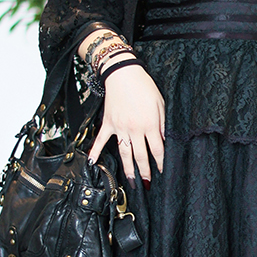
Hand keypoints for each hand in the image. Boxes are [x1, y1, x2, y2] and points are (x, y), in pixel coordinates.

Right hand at [88, 60, 165, 184]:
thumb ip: (162, 124)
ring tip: (132, 182)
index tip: (162, 170)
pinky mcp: (108, 123)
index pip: (157, 149)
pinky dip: (95, 151)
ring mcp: (119, 127)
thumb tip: (165, 141)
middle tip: (147, 183)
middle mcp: (134, 129)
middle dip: (145, 171)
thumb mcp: (160, 104)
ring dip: (128, 169)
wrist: (123, 74)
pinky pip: (101, 140)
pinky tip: (92, 163)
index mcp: (149, 125)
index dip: (160, 162)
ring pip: (124, 153)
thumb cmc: (144, 87)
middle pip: (140, 155)